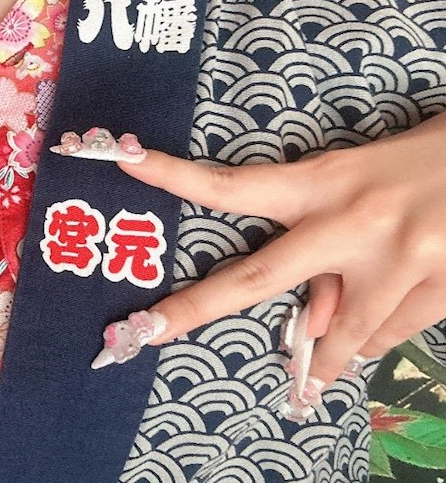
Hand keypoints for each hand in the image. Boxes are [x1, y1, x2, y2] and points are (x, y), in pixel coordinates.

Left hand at [119, 111, 445, 410]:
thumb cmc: (421, 164)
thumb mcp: (360, 185)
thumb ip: (325, 252)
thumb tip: (310, 328)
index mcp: (323, 183)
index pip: (234, 184)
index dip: (175, 174)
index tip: (123, 159)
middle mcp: (350, 223)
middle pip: (256, 277)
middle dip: (196, 308)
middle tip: (144, 333)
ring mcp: (396, 261)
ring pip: (340, 335)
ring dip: (326, 355)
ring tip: (309, 379)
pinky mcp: (439, 289)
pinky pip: (389, 337)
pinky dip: (376, 338)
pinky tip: (385, 317)